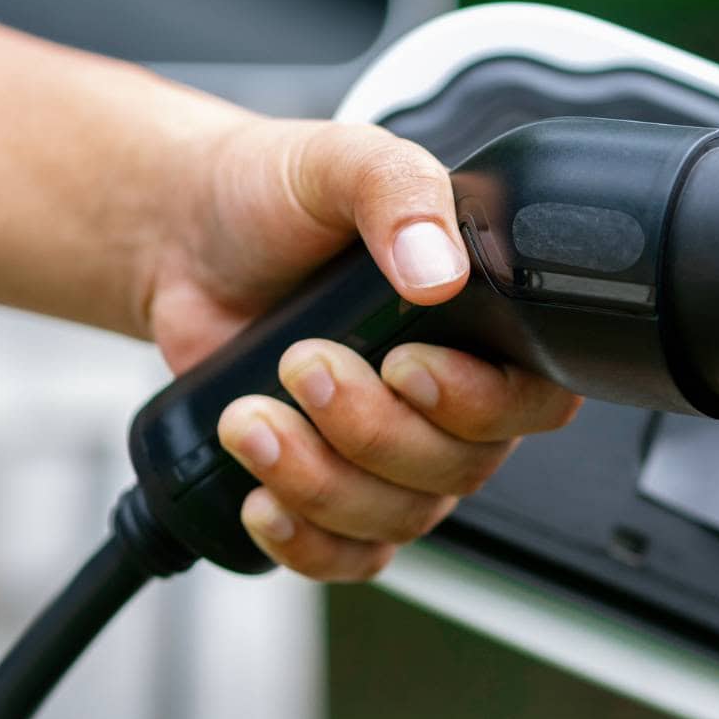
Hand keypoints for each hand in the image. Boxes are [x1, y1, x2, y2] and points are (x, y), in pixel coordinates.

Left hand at [140, 119, 581, 580]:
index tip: (406, 366)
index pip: (533, 400)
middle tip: (301, 363)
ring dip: (319, 480)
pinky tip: (261, 498)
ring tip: (249, 418)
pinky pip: (349, 557)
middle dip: (370, 430)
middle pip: (456, 469)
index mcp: (482, 323)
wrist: (185, 238)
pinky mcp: (331, 490)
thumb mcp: (342, 161)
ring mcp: (392, 455)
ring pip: (397, 517)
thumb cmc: (276, 197)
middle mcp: (450, 401)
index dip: (479, 404)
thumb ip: (399, 193)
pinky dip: (306, 542)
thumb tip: (438, 269)